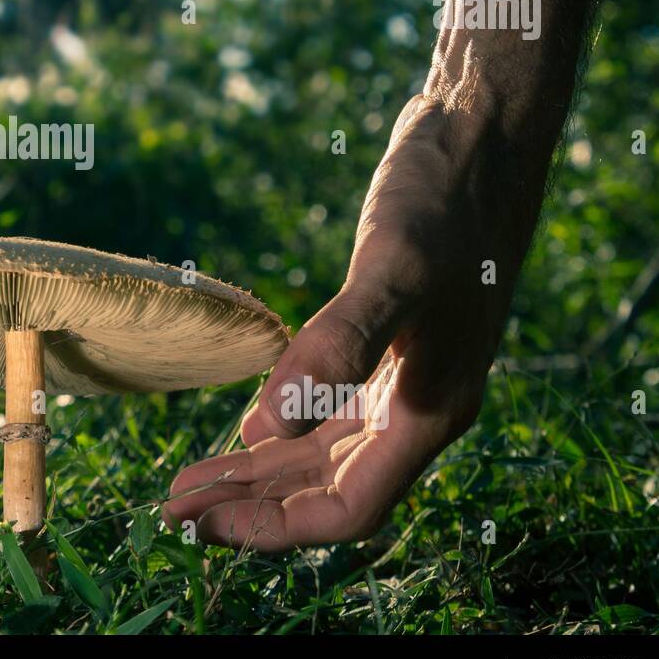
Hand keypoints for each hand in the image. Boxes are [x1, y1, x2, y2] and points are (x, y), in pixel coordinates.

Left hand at [165, 95, 528, 549]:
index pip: (347, 507)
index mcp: (428, 411)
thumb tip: (267, 426)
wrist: (483, 132)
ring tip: (194, 484)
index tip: (202, 525)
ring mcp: (404, 374)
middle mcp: (418, 407)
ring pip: (324, 451)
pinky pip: (330, 408)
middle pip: (326, 487)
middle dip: (252, 505)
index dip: (274, 526)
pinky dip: (284, 427)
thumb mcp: (392, 268)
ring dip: (260, 472)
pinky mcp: (387, 340)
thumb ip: (335, 347)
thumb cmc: (445, 200)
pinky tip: (246, 427)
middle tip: (174, 512)